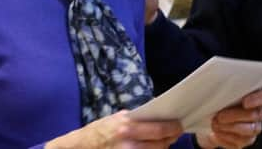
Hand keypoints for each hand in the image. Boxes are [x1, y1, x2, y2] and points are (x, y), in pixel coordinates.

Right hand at [45, 110, 182, 148]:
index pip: (159, 130)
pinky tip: (153, 148)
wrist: (81, 147)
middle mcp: (129, 144)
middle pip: (161, 144)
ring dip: (162, 147)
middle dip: (170, 138)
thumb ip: (138, 118)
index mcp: (127, 127)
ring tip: (164, 141)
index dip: (173, 128)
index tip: (179, 125)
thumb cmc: (100, 130)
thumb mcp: (118, 118)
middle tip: (175, 133)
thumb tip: (158, 117)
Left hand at [196, 89, 261, 148]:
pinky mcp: (245, 141)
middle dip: (235, 116)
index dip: (256, 100)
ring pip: (249, 130)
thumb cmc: (216, 103)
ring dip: (229, 128)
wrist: (208, 120)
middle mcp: (257, 113)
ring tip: (214, 124)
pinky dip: (224, 138)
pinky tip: (215, 134)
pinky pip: (239, 142)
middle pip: (255, 115)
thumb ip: (224, 88)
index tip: (244, 102)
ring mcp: (252, 128)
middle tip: (219, 116)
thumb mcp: (219, 93)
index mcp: (253, 97)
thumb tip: (218, 81)